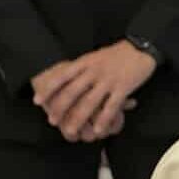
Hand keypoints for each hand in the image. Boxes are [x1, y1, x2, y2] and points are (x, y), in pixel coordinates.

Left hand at [34, 42, 157, 142]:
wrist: (141, 47)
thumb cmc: (117, 53)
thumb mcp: (95, 56)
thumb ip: (82, 68)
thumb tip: (66, 78)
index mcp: (85, 62)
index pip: (62, 77)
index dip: (49, 89)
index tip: (37, 101)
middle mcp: (94, 71)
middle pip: (72, 92)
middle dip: (60, 108)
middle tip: (52, 121)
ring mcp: (108, 80)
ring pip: (89, 102)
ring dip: (78, 118)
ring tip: (71, 131)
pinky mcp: (123, 88)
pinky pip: (111, 106)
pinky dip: (104, 119)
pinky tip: (99, 130)